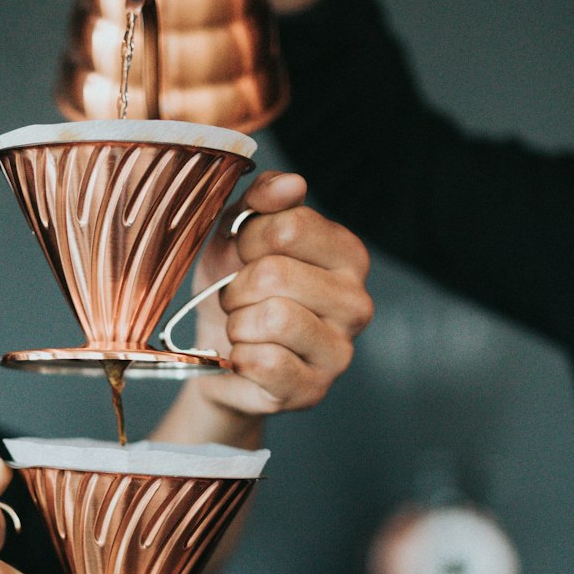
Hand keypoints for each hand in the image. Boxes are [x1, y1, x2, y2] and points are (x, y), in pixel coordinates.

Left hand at [189, 170, 371, 417]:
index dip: (247, 238)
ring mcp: (340, 351)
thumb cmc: (235, 290)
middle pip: (276, 274)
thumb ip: (262, 200)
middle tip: (237, 299)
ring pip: (272, 318)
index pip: (291, 227)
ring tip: (242, 328)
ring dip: (238, 324)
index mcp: (348, 256)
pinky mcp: (314, 390)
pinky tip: (244, 358)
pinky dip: (240, 358)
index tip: (241, 254)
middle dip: (237, 287)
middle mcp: (356, 302)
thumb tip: (292, 183)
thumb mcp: (239, 235)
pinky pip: (266, 363)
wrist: (217, 356)